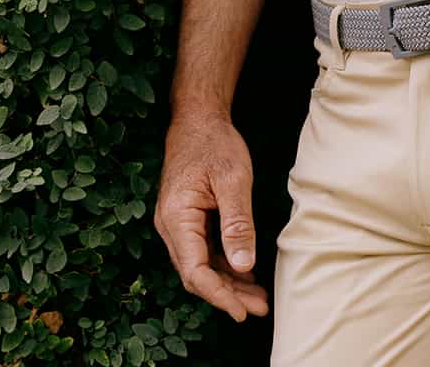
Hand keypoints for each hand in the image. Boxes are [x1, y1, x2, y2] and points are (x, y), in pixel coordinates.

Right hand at [154, 112, 269, 322]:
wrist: (198, 119)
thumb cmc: (214, 143)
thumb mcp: (232, 180)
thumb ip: (238, 223)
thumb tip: (245, 266)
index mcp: (177, 218)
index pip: (195, 270)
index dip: (219, 295)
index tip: (242, 311)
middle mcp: (170, 226)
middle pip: (197, 274)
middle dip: (227, 294)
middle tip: (258, 308)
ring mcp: (177, 224)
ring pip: (201, 265)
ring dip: (228, 282)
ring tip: (258, 296)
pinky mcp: (187, 220)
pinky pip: (203, 250)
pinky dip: (224, 264)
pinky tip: (246, 272)